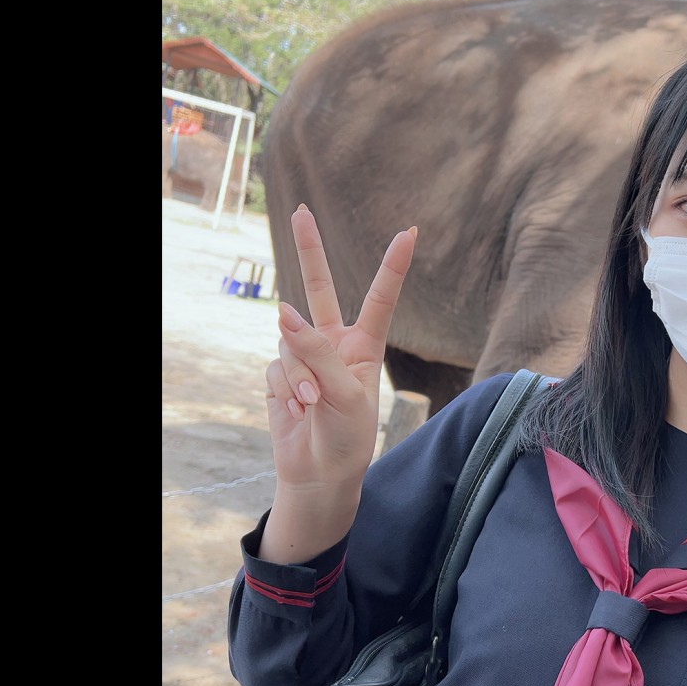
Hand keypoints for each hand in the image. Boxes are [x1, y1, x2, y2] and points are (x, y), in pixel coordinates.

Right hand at [258, 204, 415, 561]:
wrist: (319, 475)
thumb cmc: (347, 437)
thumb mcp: (345, 394)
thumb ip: (317, 351)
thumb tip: (282, 312)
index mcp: (365, 346)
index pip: (380, 298)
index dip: (393, 266)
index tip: (411, 232)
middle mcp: (334, 343)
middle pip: (320, 288)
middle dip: (308, 250)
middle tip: (301, 210)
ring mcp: (304, 356)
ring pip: (290, 342)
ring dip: (299, 375)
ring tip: (313, 405)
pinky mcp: (281, 372)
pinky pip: (276, 366)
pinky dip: (285, 388)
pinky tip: (296, 410)